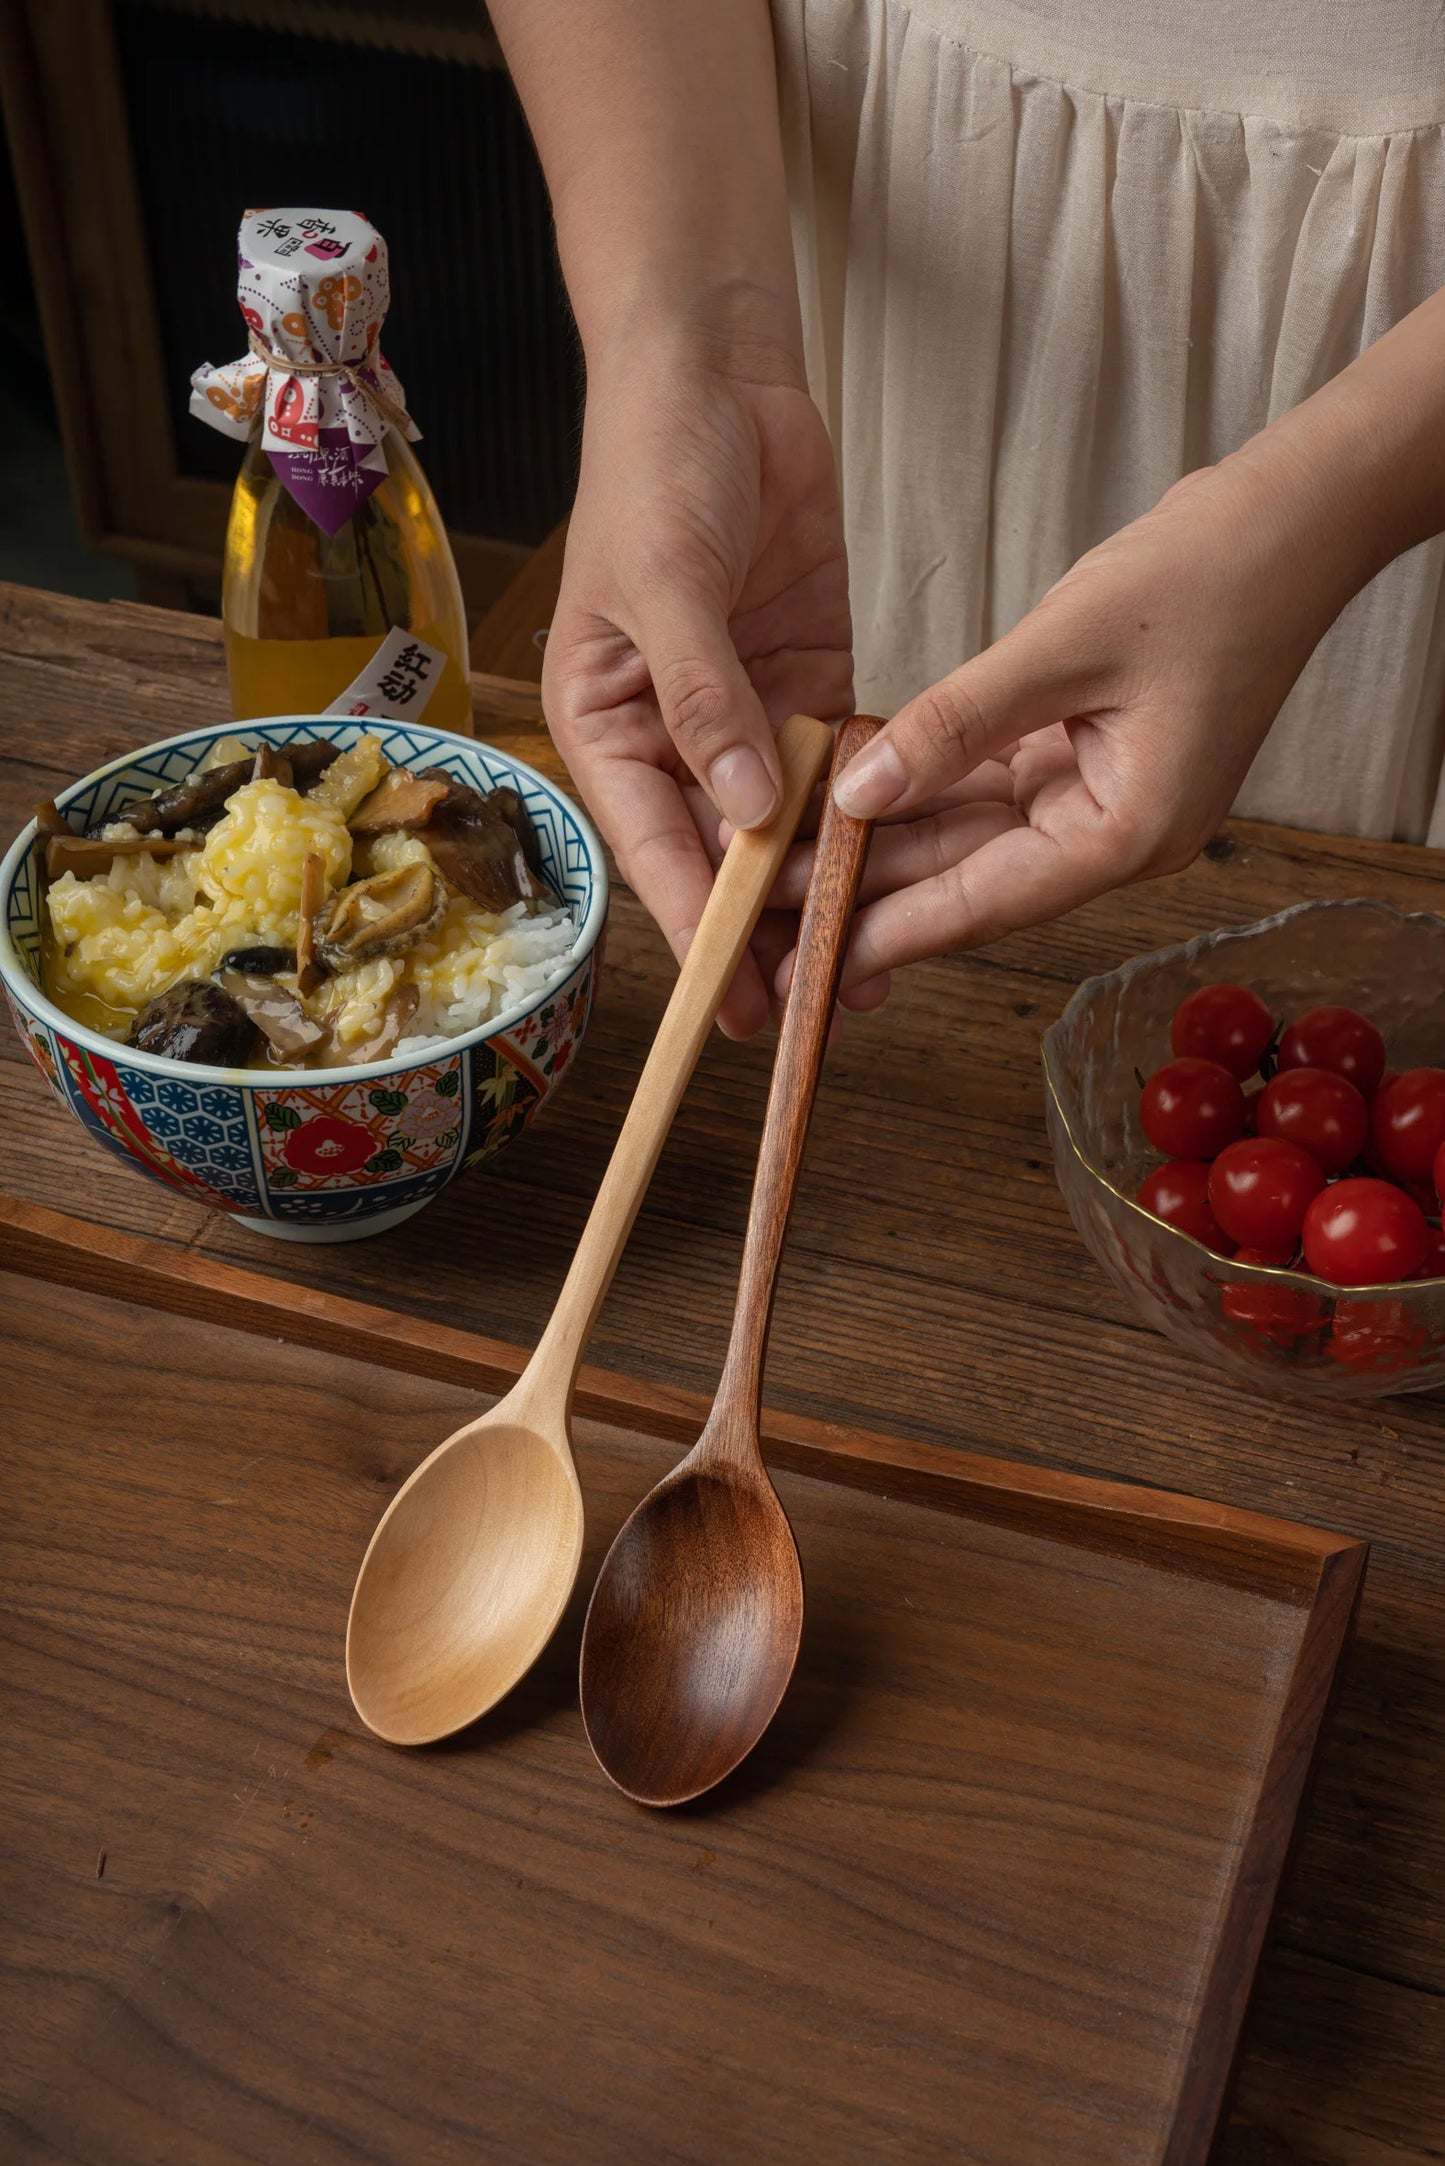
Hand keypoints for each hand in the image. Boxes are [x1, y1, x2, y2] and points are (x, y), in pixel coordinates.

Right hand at [542, 328, 852, 1035]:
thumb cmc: (655, 464)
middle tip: (833, 994)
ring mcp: (748, 712)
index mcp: (608, 722)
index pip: (658, 847)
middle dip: (776, 924)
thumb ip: (707, 699)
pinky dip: (872, 812)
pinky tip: (911, 864)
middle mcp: (675, 734)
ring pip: (791, 823)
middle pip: (728, 854)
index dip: (702, 929)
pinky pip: (843, 765)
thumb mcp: (667, 583)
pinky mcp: (809, 680)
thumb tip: (745, 811)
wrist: (716, 369)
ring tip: (884, 955)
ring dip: (832, 883)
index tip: (742, 1002)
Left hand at [773, 453, 1374, 995]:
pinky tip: (854, 798)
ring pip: (971, 839)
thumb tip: (863, 792)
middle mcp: (1115, 835)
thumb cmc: (1208, 574)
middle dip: (870, 893)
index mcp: (1130, 833)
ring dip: (886, 847)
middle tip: (772, 908)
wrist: (1292, 521)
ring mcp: (1102, 800)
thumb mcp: (1065, 646)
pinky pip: (990, 792)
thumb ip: (956, 724)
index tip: (811, 957)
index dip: (892, 930)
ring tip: (790, 859)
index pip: (987, 901)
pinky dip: (926, 793)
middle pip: (970, 882)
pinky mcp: (1089, 761)